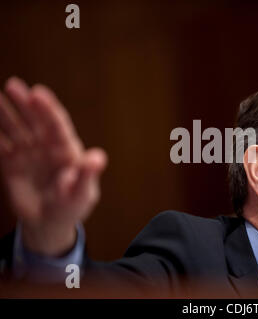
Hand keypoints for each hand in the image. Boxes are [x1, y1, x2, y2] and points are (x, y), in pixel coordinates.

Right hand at [0, 77, 106, 256]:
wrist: (49, 223)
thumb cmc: (72, 208)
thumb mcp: (82, 195)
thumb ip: (87, 176)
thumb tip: (97, 157)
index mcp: (67, 150)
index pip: (57, 125)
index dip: (48, 109)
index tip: (38, 93)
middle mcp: (47, 147)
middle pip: (35, 121)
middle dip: (26, 104)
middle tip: (13, 85)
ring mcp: (29, 153)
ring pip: (15, 129)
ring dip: (5, 113)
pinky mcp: (12, 163)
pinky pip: (0, 145)